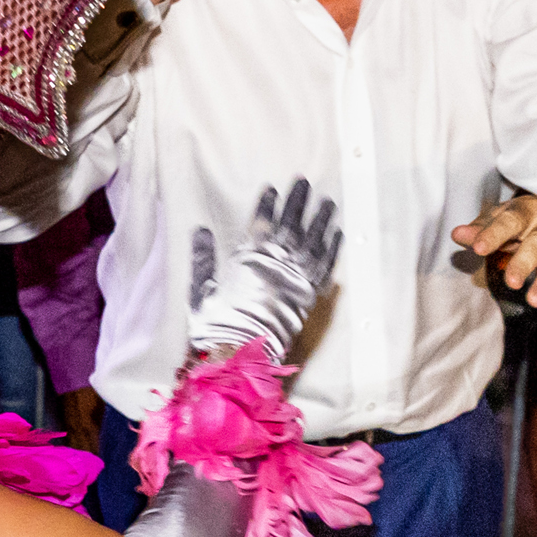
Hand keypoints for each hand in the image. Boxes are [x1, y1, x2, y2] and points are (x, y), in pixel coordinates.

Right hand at [192, 177, 345, 356]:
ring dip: (320, 219)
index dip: (266, 205)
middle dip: (297, 202)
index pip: (259, 223)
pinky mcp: (309, 295)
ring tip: (327, 201)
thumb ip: (201, 258)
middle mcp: (274, 262)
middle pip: (289, 225)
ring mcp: (295, 277)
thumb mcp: (201, 290)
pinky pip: (325, 267)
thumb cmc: (217, 325)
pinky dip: (332, 249)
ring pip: (312, 240)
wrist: (243, 354)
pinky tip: (337, 234)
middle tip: (304, 182)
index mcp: (247, 259)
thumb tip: (200, 231)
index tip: (272, 190)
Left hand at [457, 187, 536, 319]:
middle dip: (525, 262)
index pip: (510, 220)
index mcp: (528, 212)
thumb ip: (482, 228)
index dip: (494, 233)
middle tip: (511, 282)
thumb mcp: (507, 217)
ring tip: (534, 302)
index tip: (478, 248)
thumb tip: (457, 234)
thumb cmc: (531, 222)